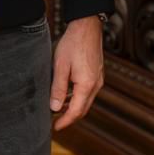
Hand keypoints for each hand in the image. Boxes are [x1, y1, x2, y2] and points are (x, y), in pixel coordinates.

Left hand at [50, 16, 104, 130]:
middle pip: (83, 109)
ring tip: (58, 110)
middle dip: (70, 118)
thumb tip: (55, 108)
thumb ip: (58, 89)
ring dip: (74, 108)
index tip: (55, 128)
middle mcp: (96, 84)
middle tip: (55, 122)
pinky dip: (78, 98)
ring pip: (86, 101)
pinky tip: (67, 96)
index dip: (65, 122)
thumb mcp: (60, 66)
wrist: (87, 26)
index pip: (76, 111)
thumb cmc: (73, 43)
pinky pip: (89, 92)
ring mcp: (98, 79)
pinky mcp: (97, 74)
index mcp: (87, 84)